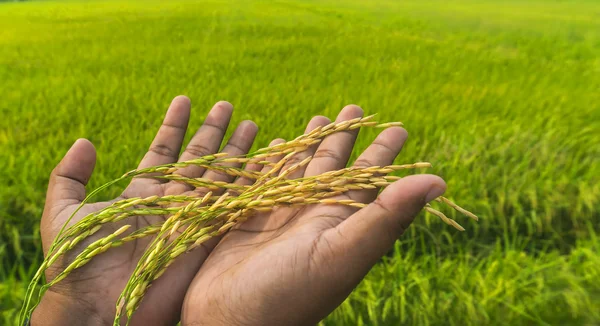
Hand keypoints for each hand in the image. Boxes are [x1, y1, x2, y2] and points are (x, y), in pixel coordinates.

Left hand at [32, 96, 258, 324]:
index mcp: (142, 195)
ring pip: (220, 176)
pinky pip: (231, 203)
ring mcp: (192, 218)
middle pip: (198, 160)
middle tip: (226, 104)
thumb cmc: (78, 263)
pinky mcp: (208, 236)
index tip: (184, 100)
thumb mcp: (62, 213)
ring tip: (251, 124)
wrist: (100, 307)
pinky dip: (247, 182)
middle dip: (213, 131)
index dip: (173, 126)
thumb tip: (85, 142)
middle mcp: (171, 203)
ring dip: (235, 150)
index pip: (163, 152)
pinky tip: (261, 160)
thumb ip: (69, 176)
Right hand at [181, 105, 445, 324]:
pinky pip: (263, 179)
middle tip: (355, 109)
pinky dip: (270, 160)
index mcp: (338, 223)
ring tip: (318, 118)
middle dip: (344, 138)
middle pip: (333, 167)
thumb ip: (386, 218)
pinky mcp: (245, 218)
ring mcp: (278, 217)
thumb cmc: (288, 294)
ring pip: (299, 170)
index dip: (383, 153)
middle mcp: (311, 217)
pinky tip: (276, 143)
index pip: (368, 178)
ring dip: (309, 145)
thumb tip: (439, 181)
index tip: (398, 127)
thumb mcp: (342, 254)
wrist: (229, 323)